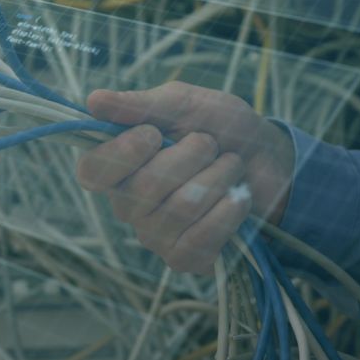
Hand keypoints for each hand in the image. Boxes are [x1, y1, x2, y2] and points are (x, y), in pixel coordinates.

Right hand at [75, 82, 294, 273]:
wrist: (269, 160)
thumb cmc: (221, 128)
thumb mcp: (184, 104)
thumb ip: (140, 105)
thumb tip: (93, 100)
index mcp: (117, 164)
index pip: (90, 172)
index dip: (121, 155)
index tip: (153, 134)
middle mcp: (127, 204)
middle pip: (142, 190)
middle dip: (190, 156)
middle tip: (210, 144)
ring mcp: (153, 235)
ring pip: (179, 210)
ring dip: (218, 177)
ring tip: (231, 165)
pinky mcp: (183, 259)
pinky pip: (199, 240)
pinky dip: (228, 210)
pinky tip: (237, 197)